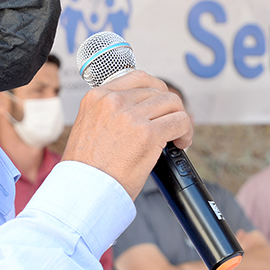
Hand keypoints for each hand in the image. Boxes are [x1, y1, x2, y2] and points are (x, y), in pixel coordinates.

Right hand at [63, 71, 191, 198]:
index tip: (160, 106)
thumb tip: (140, 110)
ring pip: (172, 103)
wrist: (83, 191)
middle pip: (158, 91)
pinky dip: (186, 132)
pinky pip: (180, 122)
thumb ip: (111, 112)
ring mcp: (130, 116)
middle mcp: (113, 101)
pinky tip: (181, 144)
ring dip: (180, 119)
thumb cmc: (87, 169)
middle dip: (169, 108)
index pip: (138, 77)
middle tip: (171, 126)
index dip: (156, 92)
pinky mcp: (147, 134)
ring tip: (177, 137)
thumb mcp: (89, 127)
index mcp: (97, 97)